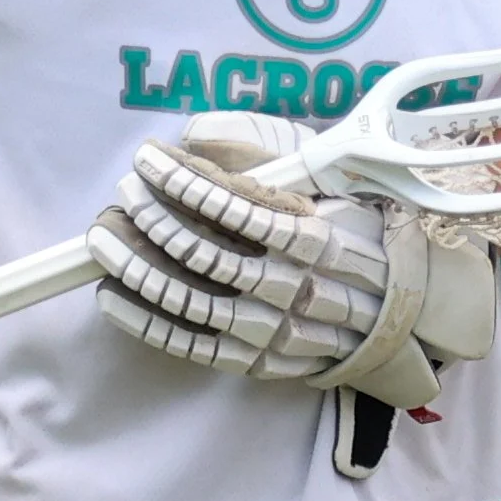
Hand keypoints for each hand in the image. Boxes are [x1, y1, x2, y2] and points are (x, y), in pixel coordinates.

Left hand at [87, 111, 495, 412]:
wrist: (396, 320)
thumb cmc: (355, 241)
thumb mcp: (329, 194)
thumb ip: (269, 170)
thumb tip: (197, 140)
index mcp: (316, 236)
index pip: (239, 205)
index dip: (187, 182)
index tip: (149, 158)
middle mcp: (294, 286)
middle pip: (209, 254)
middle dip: (156, 220)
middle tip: (121, 194)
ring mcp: (274, 330)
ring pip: (194, 300)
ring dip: (141, 268)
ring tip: (104, 240)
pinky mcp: (256, 360)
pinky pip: (192, 344)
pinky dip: (147, 321)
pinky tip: (113, 295)